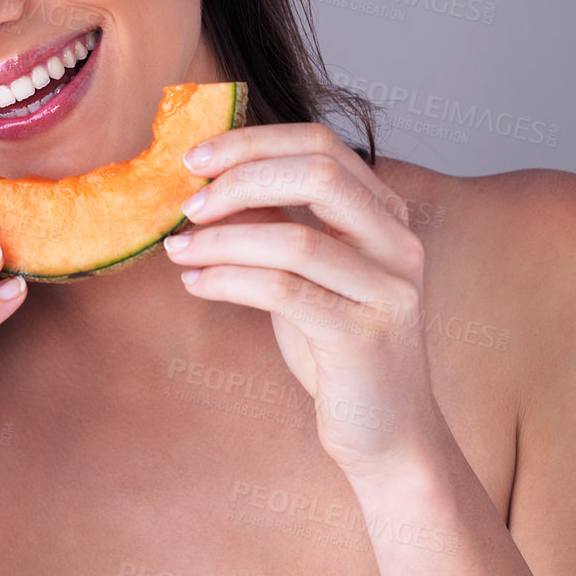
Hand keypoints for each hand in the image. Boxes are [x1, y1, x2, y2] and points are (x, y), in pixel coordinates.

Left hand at [162, 122, 441, 480]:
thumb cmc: (339, 350)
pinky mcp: (364, 336)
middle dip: (240, 179)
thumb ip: (274, 227)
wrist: (387, 433)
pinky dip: (229, 280)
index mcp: (386, 215)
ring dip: (222, 239)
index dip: (253, 142)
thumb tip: (210, 186)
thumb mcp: (305, 276)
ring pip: (295, 238)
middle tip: (188, 204)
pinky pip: (284, 291)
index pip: (321, 145)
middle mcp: (397, 243)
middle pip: (318, 173)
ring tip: (179, 250)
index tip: (196, 158)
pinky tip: (196, 283)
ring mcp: (388, 289)